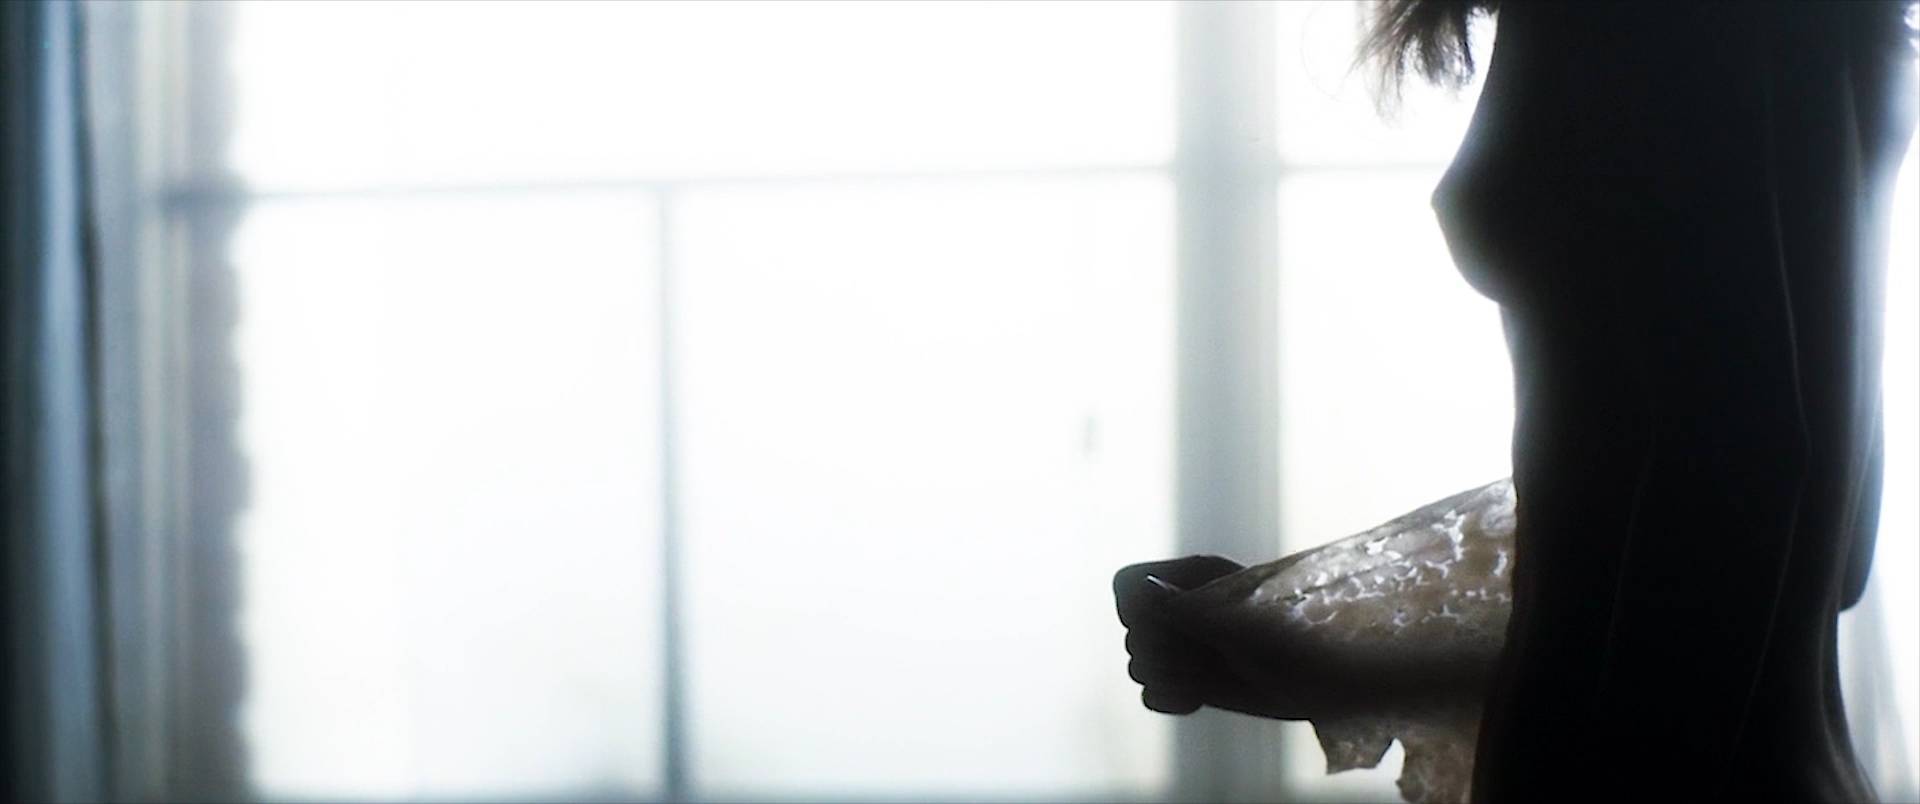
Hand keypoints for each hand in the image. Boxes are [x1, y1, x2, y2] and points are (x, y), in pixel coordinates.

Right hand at [1113, 555, 1299, 719]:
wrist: (1328, 683)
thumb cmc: (1296, 642)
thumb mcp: (1239, 623)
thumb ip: (1187, 607)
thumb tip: (1142, 589)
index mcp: (1192, 577)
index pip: (1127, 586)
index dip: (1136, 611)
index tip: (1171, 625)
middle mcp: (1183, 609)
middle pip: (1130, 632)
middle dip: (1159, 652)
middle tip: (1204, 657)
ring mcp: (1186, 646)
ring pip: (1137, 664)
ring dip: (1166, 677)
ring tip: (1205, 679)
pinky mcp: (1190, 681)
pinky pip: (1150, 693)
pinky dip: (1169, 699)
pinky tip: (1197, 700)